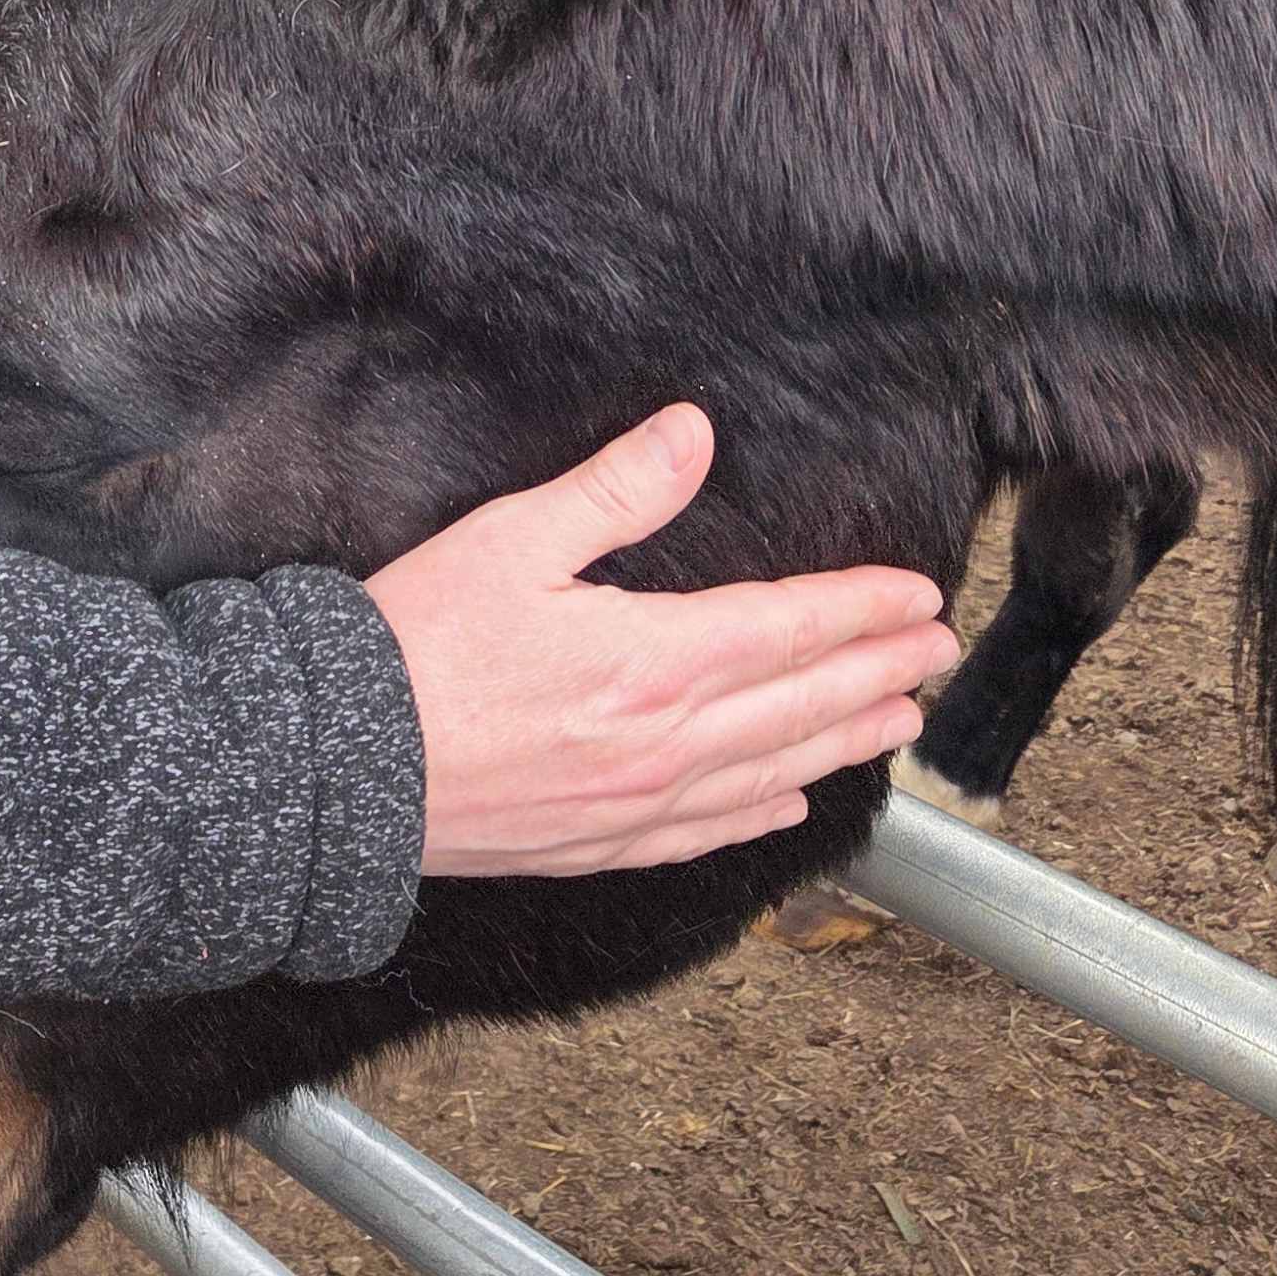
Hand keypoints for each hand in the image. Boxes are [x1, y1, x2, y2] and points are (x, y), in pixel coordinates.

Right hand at [362, 403, 959, 876]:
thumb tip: (691, 432)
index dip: (860, 608)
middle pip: (800, 703)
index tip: (919, 594)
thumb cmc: (415, 647)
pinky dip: (764, 813)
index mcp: (652, 659)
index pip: (788, 627)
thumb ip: (613, 489)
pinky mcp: (598, 842)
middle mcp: (663, 742)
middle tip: (938, 652)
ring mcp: (636, 803)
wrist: (338, 770)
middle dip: (878, 670)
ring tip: (899, 719)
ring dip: (844, 740)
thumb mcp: (510, 539)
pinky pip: (708, 831)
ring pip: (772, 771)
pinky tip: (790, 803)